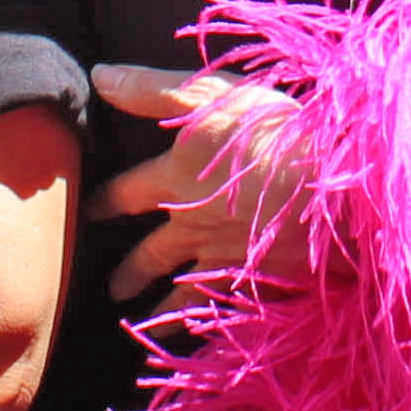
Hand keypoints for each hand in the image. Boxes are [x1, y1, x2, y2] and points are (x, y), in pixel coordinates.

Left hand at [90, 63, 306, 309]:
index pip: (129, 192)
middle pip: (152, 253)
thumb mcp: (207, 95)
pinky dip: (207, 323)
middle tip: (113, 289)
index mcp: (177, 179)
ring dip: (161, 309)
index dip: (106, 200)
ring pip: (184, 290)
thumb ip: (152, 89)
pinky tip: (203, 333)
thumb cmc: (267, 132)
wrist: (322, 188)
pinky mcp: (257, 278)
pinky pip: (223, 306)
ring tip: (145, 325)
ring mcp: (226, 256)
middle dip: (131, 270)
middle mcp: (193, 224)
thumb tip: (100, 78)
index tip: (88, 212)